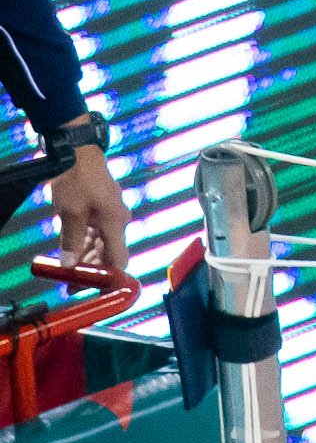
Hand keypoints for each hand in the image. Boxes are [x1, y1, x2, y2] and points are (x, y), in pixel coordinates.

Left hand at [48, 135, 128, 270]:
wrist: (77, 151)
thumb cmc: (77, 178)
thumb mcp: (70, 213)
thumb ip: (71, 241)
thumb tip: (70, 265)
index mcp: (116, 223)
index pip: (119, 260)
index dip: (111, 278)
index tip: (98, 292)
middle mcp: (118, 220)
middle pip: (109, 253)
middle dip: (92, 270)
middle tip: (73, 283)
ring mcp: (110, 213)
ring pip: (101, 243)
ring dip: (86, 256)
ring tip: (69, 269)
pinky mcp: (102, 207)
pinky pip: (96, 231)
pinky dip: (85, 242)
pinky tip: (72, 248)